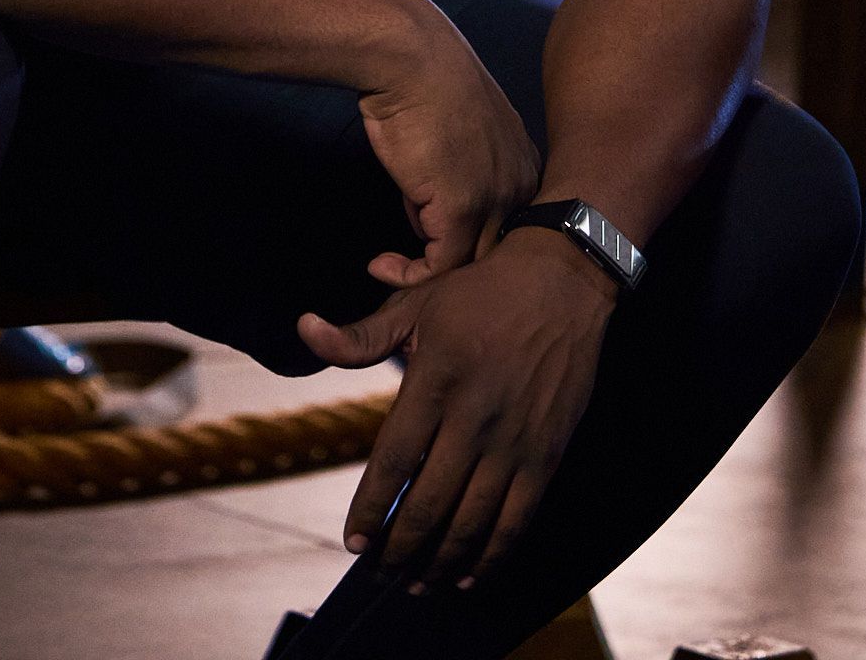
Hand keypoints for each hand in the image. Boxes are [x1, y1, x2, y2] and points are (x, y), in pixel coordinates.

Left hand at [296, 227, 616, 592]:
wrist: (561, 283)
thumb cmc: (480, 292)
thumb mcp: (418, 304)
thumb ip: (360, 335)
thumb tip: (304, 330)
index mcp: (436, 378)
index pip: (394, 461)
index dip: (370, 508)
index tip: (353, 540)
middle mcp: (475, 415)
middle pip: (428, 503)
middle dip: (399, 548)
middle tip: (379, 571)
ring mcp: (514, 438)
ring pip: (471, 522)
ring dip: (439, 562)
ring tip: (415, 582)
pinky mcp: (546, 452)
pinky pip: (516, 519)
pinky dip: (490, 555)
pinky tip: (467, 573)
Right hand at [357, 0, 540, 286]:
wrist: (410, 57)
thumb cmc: (420, 83)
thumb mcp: (450, 135)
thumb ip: (448, 179)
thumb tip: (425, 217)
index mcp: (523, 162)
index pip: (507, 225)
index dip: (468, 242)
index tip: (424, 244)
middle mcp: (521, 183)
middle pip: (496, 251)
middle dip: (452, 267)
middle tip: (408, 272)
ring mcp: (496, 198)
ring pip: (472, 265)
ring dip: (429, 278)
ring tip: (391, 270)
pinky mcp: (462, 209)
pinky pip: (440, 266)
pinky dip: (408, 276)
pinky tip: (381, 265)